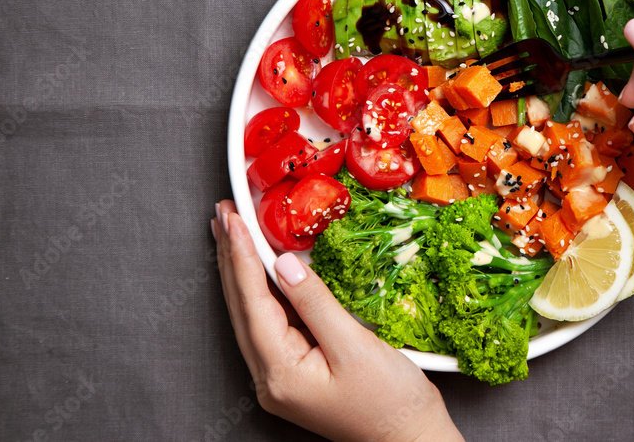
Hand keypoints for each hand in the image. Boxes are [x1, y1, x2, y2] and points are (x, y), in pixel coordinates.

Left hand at [212, 200, 462, 441]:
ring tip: (231, 234)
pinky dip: (261, 291)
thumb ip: (316, 303)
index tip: (233, 218)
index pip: (253, 302)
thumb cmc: (391, 402)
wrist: (410, 439)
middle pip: (242, 308)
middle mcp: (270, 379)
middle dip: (230, 258)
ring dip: (240, 272)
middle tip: (223, 215)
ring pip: (251, 315)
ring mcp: (280, 379)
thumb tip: (283, 264)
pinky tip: (260, 270)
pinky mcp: (295, 373)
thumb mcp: (355, 347)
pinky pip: (269, 324)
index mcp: (280, 373)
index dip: (241, 256)